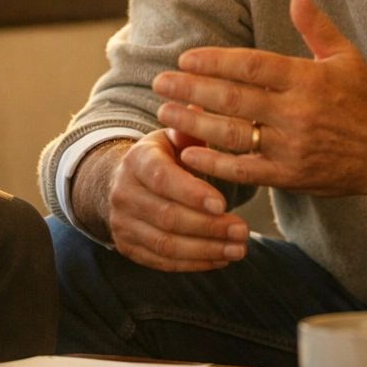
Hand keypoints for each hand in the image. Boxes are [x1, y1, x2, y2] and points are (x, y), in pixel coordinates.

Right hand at [86, 129, 250, 271]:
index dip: (192, 193)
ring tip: (239, 248)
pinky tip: (221, 259)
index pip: (161, 179)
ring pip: (165, 244)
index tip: (223, 203)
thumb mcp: (172, 139)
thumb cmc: (162, 158)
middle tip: (243, 231)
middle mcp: (124, 193)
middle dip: (208, 227)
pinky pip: (162, 262)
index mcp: (137, 160)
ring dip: (205, 249)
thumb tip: (199, 103)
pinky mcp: (128, 248)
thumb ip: (190, 129)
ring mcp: (123, 223)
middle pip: (167, 216)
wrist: (124, 183)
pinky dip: (194, 264)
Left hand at [152, 0, 366, 199]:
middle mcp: (298, 112)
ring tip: (165, 113)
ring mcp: (293, 147)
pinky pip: (244, 170)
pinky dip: (214, 163)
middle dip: (191, 90)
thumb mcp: (345, 56)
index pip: (251, 66)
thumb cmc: (366, 100)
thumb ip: (315, 24)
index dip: (214, 62)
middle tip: (160, 82)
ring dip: (194, 124)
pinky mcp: (290, 176)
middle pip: (233, 98)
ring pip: (233, 134)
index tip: (185, 59)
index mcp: (308, 78)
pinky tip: (188, 153)